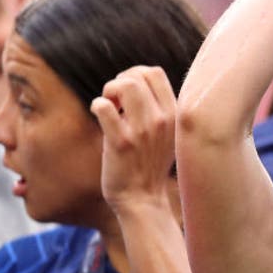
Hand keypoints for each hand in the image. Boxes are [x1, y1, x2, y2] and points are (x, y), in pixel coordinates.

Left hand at [91, 67, 176, 210]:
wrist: (142, 199)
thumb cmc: (149, 164)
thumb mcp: (168, 134)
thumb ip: (160, 109)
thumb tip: (136, 81)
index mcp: (175, 115)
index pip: (155, 72)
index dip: (135, 74)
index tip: (127, 93)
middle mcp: (162, 120)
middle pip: (138, 75)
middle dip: (119, 81)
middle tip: (114, 100)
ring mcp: (142, 131)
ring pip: (124, 85)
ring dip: (109, 91)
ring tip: (108, 106)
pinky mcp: (121, 143)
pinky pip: (104, 107)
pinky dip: (97, 105)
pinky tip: (99, 115)